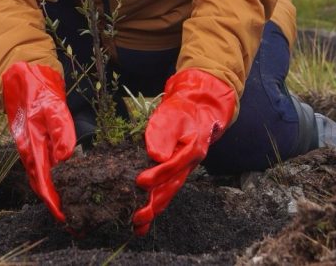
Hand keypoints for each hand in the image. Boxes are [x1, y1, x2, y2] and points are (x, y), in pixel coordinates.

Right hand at [1, 62, 75, 223]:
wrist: (18, 69)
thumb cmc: (37, 86)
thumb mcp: (53, 107)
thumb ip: (60, 133)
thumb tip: (65, 160)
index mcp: (32, 143)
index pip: (44, 181)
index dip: (53, 201)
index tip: (63, 217)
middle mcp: (28, 147)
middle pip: (41, 183)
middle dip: (53, 201)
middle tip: (69, 218)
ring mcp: (27, 143)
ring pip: (39, 175)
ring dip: (51, 190)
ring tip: (65, 204)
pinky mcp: (30, 136)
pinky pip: (38, 163)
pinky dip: (48, 176)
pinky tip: (57, 179)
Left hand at [132, 69, 234, 235]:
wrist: (198, 110)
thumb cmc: (182, 110)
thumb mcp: (172, 115)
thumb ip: (163, 133)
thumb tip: (156, 155)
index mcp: (191, 149)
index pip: (172, 165)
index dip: (156, 175)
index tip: (140, 182)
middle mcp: (189, 163)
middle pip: (172, 186)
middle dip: (154, 203)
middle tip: (137, 217)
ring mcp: (183, 169)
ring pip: (169, 192)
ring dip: (154, 209)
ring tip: (138, 226)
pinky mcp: (176, 171)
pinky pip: (167, 190)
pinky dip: (157, 203)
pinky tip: (145, 219)